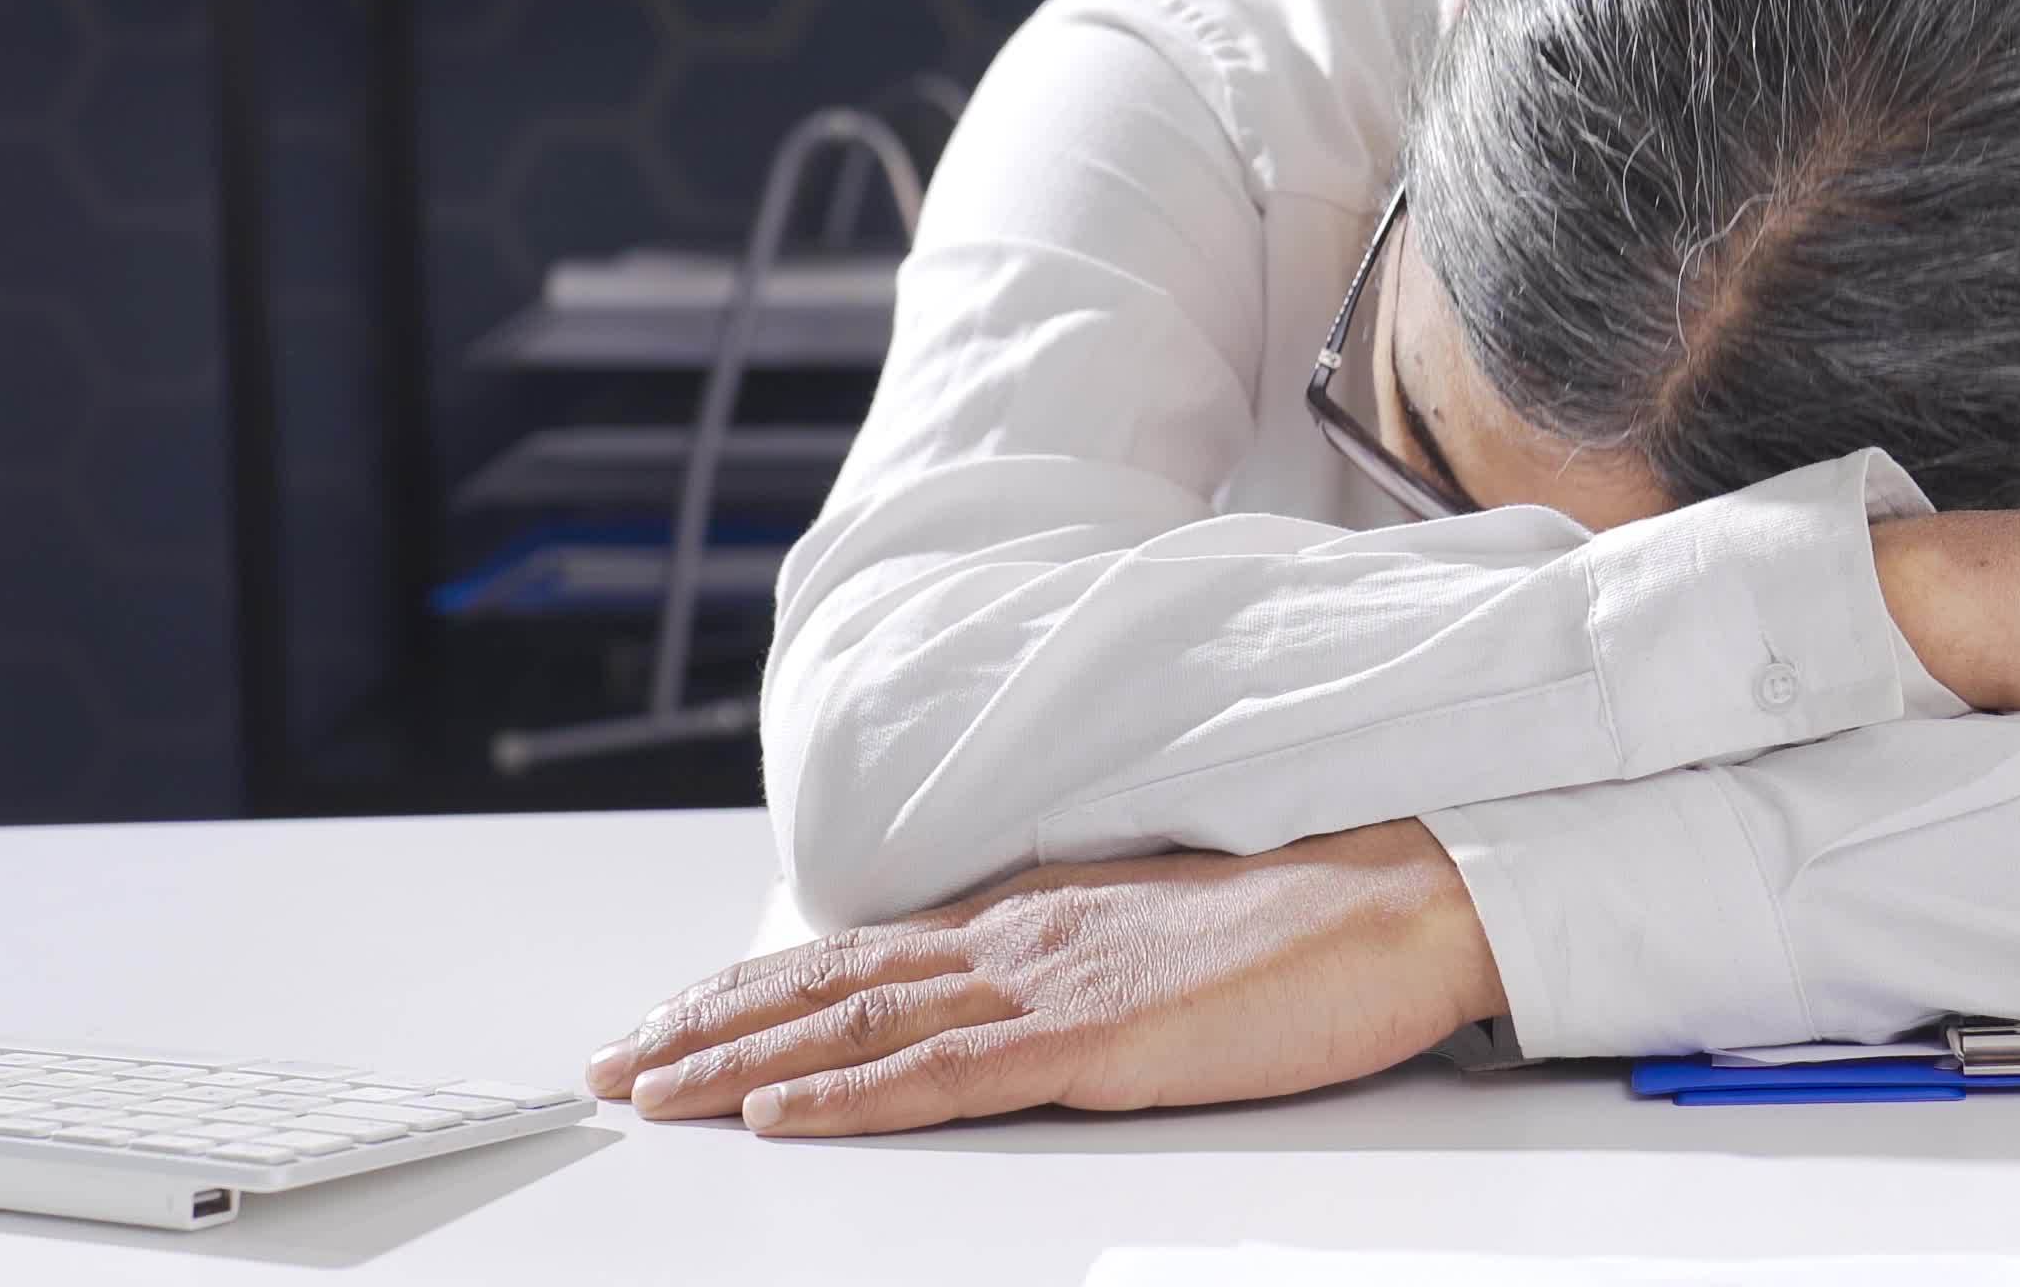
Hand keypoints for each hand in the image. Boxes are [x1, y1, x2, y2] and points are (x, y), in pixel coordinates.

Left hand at [584, 820, 1503, 1134]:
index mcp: (1042, 918)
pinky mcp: (1096, 1041)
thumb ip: (1078, 970)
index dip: (758, 985)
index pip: (864, 953)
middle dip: (708, 1023)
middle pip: (830, 983)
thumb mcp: (1166, 947)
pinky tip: (776, 1114)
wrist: (1406, 904)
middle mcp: (1023, 939)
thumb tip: (1005, 1004)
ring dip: (737, 1060)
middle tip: (612, 1060)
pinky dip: (845, 1096)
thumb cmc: (1312, 934)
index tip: (675, 1015)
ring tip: (648, 1089)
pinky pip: (942, 1075)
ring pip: (856, 1026)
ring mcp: (1054, 985)